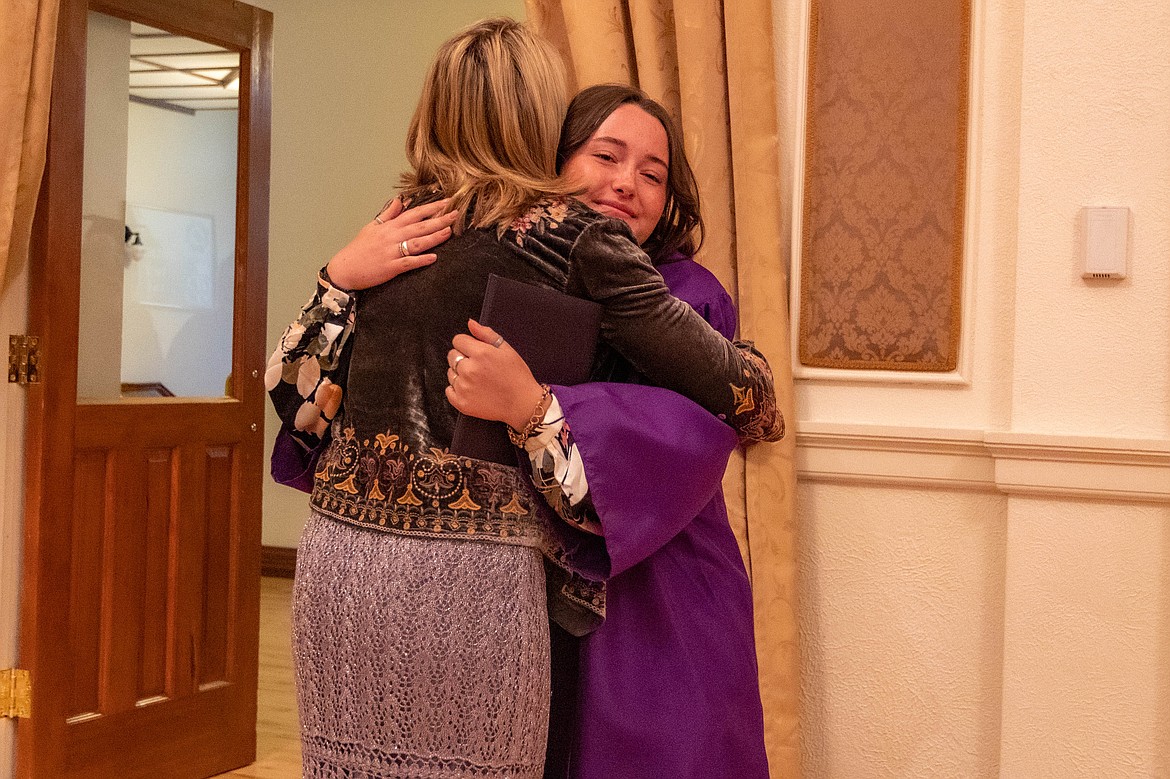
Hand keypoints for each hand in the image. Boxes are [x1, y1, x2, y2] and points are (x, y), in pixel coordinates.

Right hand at [326, 197, 458, 289]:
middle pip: (419, 226)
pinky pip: (408, 263)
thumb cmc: (359, 249)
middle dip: (439, 219)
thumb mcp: (372, 227)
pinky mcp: (390, 267)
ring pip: (416, 243)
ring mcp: (391, 252)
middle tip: (456, 214)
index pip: (414, 214)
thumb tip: (400, 201)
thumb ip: (388, 214)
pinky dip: (421, 260)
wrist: (345, 268)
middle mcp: (391, 237)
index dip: (431, 208)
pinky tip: (433, 258)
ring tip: (449, 232)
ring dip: (433, 237)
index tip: (447, 202)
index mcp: (389, 226)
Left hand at [445, 320, 546, 430]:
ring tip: (478, 380)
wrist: (522, 404)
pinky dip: (457, 389)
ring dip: (460, 374)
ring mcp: (464, 387)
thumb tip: (470, 323)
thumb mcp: (507, 350)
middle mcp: (470, 370)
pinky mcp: (461, 402)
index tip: (475, 352)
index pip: (457, 341)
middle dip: (462, 358)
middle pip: (452, 356)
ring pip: (450, 373)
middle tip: (479, 367)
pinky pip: (449, 390)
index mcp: (481, 353)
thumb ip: (486, 334)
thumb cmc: (517, 376)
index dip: (466, 344)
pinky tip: (473, 390)